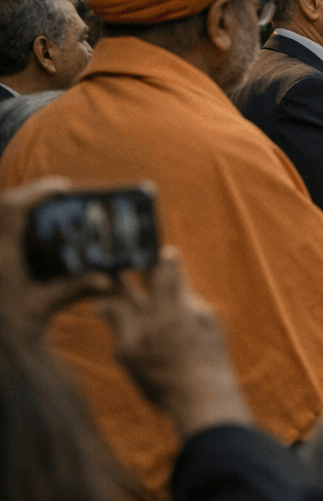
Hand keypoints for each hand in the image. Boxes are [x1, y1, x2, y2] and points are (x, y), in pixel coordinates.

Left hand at [0, 177, 113, 338]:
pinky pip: (2, 227)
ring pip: (0, 215)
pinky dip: (13, 218)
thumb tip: (108, 280)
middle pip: (4, 206)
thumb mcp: (46, 304)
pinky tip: (30, 225)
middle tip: (57, 193)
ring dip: (20, 204)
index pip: (14, 212)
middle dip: (30, 193)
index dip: (37, 193)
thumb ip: (76, 289)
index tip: (62, 188)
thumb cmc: (16, 324)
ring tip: (45, 203)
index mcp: (3, 257)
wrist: (1, 339)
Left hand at [95, 247, 252, 438]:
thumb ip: (187, 294)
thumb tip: (175, 272)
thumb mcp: (207, 319)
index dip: (164, 258)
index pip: (164, 272)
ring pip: (114, 304)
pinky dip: (123, 319)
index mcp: (174, 310)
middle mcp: (147, 323)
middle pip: (127, 285)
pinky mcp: (123, 353)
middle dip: (127, 270)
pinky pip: (118, 327)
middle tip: (128, 261)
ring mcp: (132, 339)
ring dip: (117, 293)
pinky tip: (129, 316)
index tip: (164, 251)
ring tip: (117, 282)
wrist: (197, 397)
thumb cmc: (209, 355)